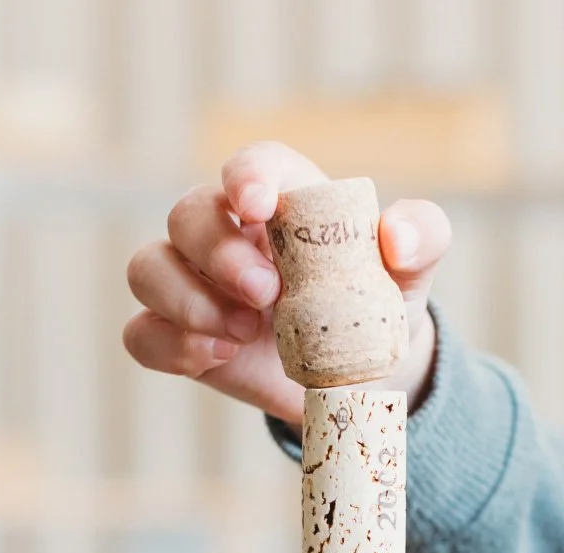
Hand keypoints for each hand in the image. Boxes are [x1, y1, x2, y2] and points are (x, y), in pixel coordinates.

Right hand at [123, 142, 450, 423]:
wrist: (358, 376)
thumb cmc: (375, 304)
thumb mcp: (411, 271)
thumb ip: (422, 236)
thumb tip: (397, 237)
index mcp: (281, 200)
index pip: (251, 165)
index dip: (246, 176)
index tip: (257, 206)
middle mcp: (225, 232)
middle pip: (187, 214)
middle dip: (218, 252)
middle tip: (266, 295)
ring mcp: (192, 284)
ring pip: (147, 268)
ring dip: (187, 299)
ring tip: (244, 333)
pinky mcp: (178, 336)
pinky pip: (141, 334)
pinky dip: (171, 345)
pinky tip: (219, 357)